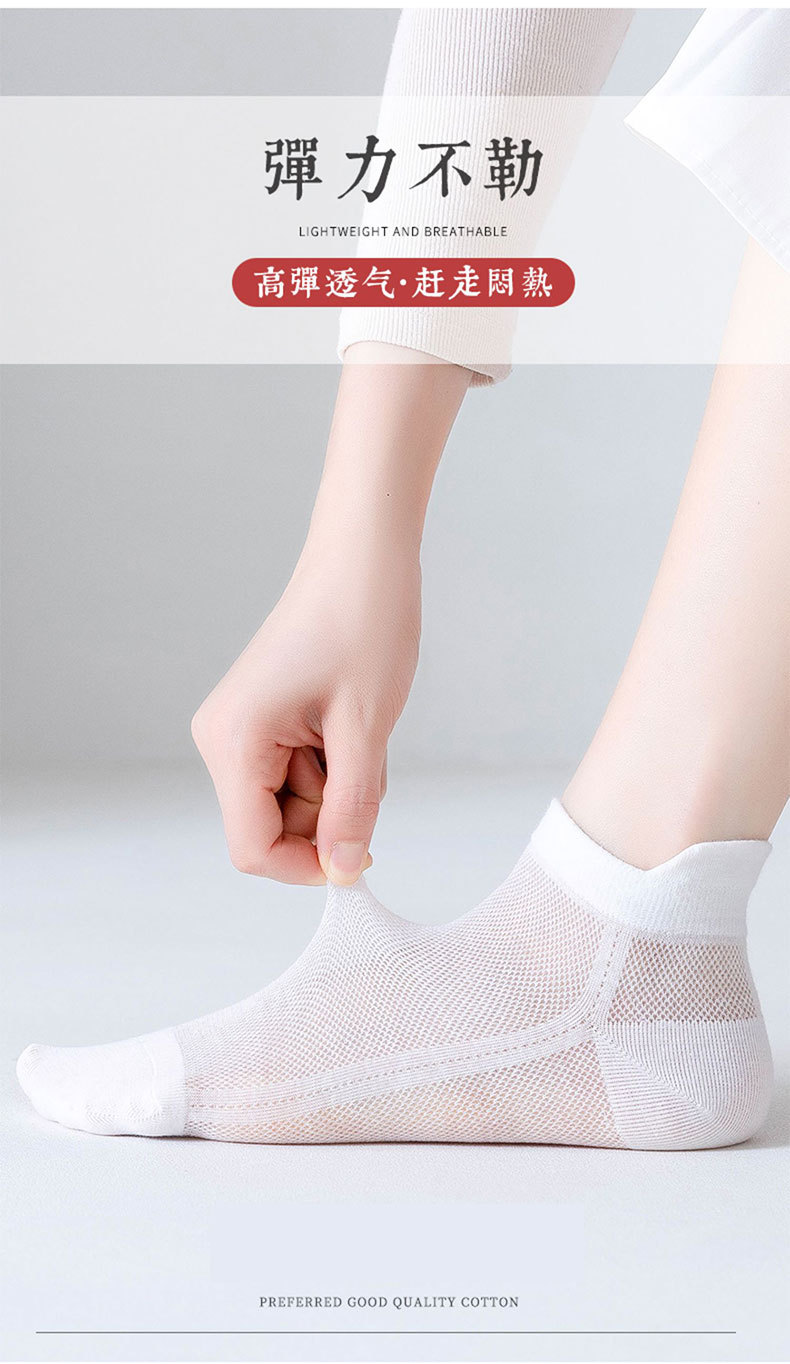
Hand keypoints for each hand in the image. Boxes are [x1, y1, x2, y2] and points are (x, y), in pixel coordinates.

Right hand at [192, 346, 468, 885]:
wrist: (363, 555)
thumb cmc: (362, 621)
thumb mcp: (366, 729)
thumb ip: (352, 809)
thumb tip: (343, 872)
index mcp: (232, 740)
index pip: (252, 848)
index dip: (307, 865)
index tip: (361, 853)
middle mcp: (222, 739)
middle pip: (271, 828)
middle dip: (330, 818)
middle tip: (369, 766)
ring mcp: (240, 729)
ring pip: (290, 804)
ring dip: (338, 789)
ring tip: (363, 733)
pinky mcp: (262, 721)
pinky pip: (297, 774)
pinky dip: (335, 768)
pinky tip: (353, 725)